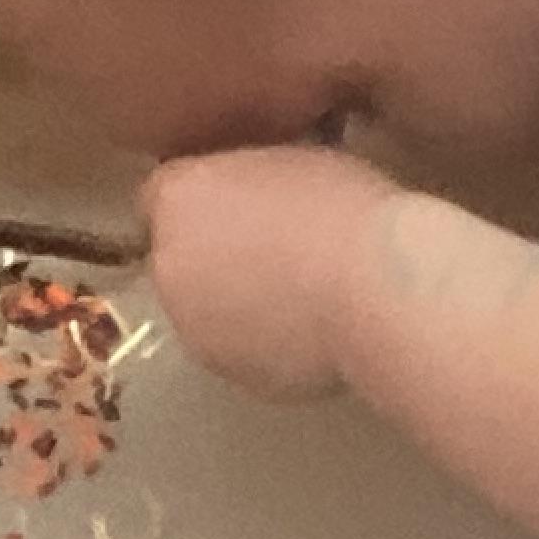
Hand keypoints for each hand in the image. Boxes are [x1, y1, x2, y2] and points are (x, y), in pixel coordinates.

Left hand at [142, 146, 386, 401]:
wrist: (373, 288)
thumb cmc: (342, 207)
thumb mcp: (293, 161)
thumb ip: (253, 183)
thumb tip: (259, 201)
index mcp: (180, 198)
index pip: (165, 195)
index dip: (206, 200)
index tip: (245, 204)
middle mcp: (169, 265)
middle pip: (180, 257)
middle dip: (215, 255)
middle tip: (277, 250)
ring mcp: (194, 330)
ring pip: (207, 312)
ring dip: (237, 305)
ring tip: (300, 298)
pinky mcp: (233, 376)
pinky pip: (243, 352)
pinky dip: (267, 345)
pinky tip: (313, 333)